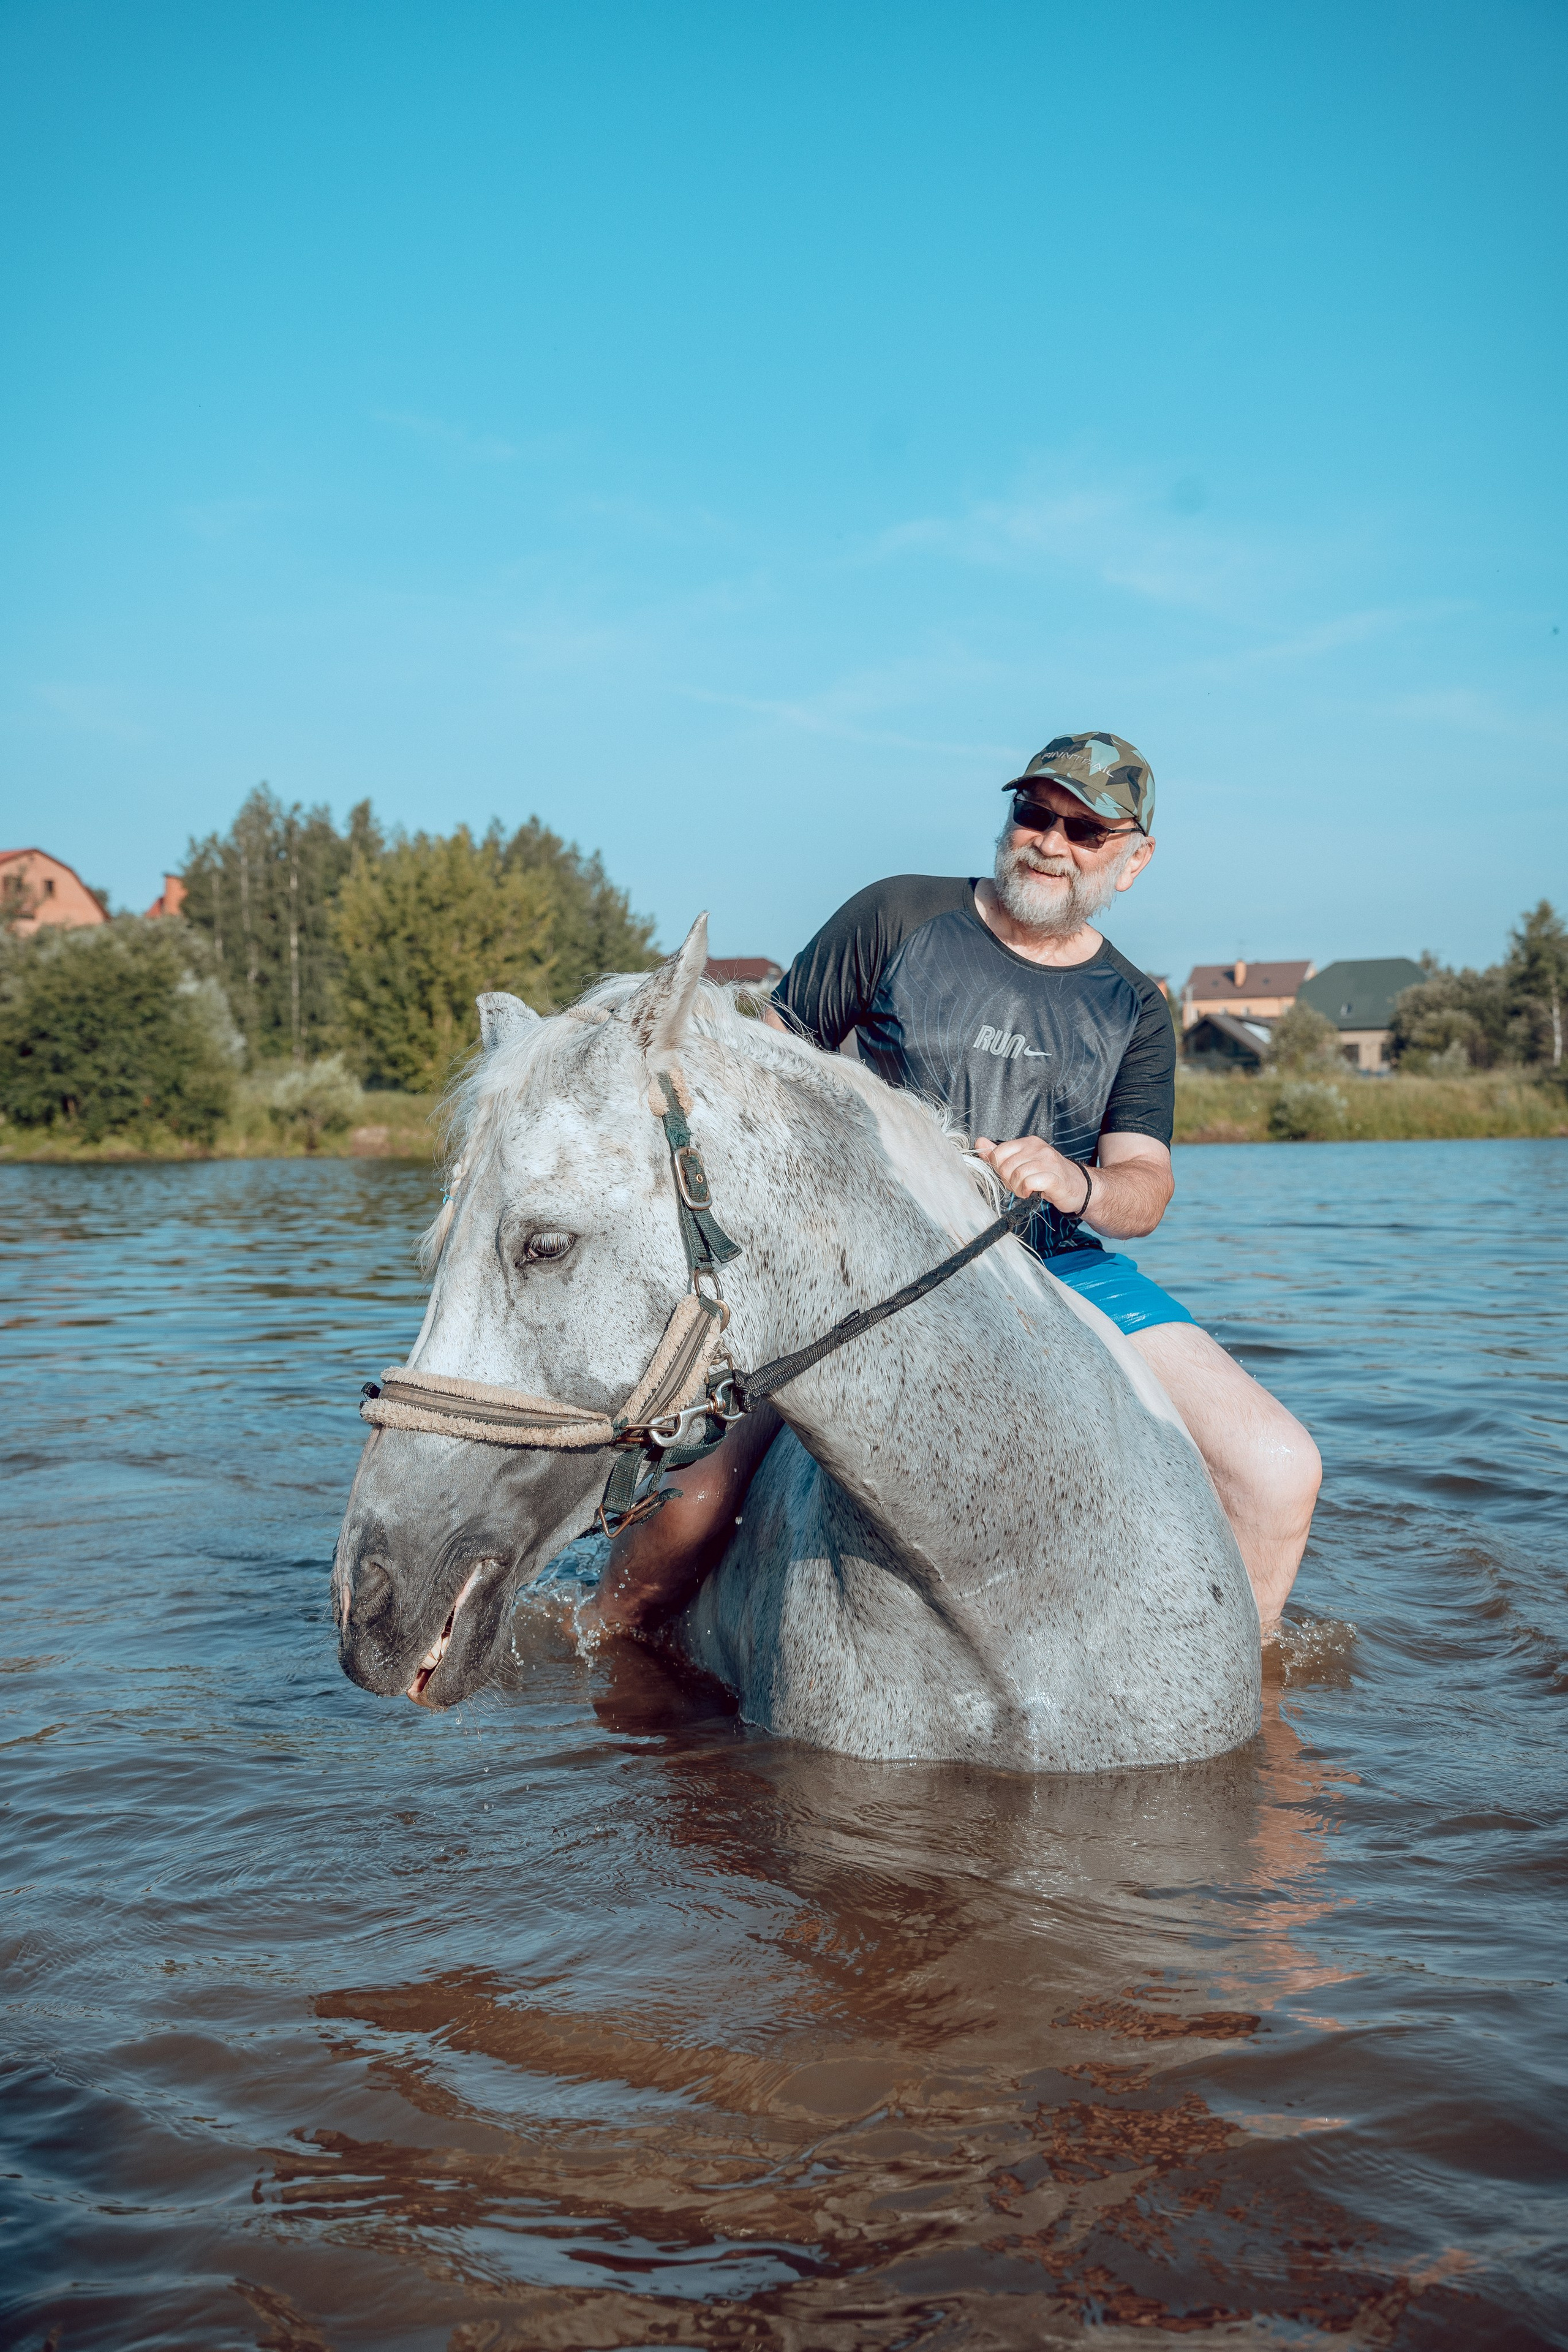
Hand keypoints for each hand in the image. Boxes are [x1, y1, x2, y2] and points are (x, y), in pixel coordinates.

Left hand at [974, 1135, 1089, 1212]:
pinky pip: (1029, 1183)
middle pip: (1005, 1166)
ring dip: (1018, 1188)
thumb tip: (979, 1143)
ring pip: (1016, 1175)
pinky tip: (1033, 1192)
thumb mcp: (1023, 1162)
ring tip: (1027, 1189)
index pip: (998, 1153)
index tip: (1010, 1176)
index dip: (999, 1169)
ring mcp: (1047, 1161)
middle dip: (1008, 1181)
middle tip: (1020, 1185)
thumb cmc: (1049, 1175)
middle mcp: (1038, 1148)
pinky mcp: (1054, 1176)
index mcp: (1028, 1142)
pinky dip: (1027, 1191)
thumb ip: (1000, 1154)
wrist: (1079, 1187)